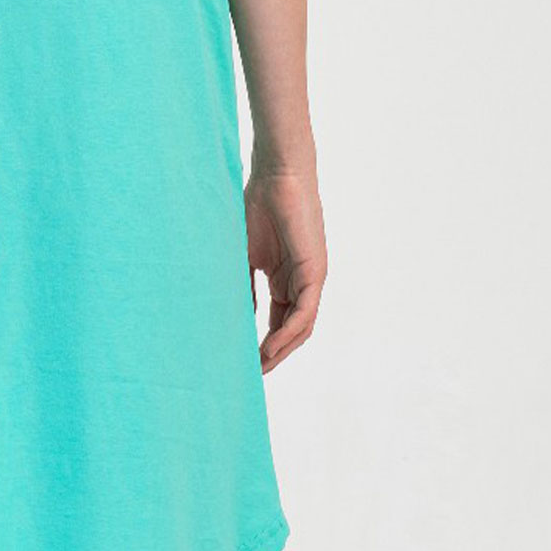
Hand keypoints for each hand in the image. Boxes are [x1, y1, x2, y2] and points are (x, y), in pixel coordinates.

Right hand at [245, 165, 326, 371]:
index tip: (244, 361)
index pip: (278, 320)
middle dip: (273, 354)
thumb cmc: (258, 205)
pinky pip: (304, 313)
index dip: (264, 343)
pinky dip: (287, 333)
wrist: (276, 176)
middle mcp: (301, 282)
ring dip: (281, 350)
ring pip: (300, 327)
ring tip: (259, 367)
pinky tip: (269, 347)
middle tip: (251, 374)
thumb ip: (243, 285)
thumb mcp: (244, 254)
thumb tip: (235, 317)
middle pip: (291, 330)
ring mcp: (310, 278)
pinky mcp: (314, 273)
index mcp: (285, 278)